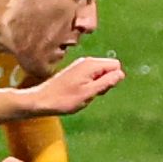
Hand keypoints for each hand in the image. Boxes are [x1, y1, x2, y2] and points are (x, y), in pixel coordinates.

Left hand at [5, 55, 123, 118]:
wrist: (42, 100)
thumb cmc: (65, 99)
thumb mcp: (89, 93)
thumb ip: (106, 82)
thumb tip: (120, 74)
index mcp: (91, 65)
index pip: (116, 66)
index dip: (113, 80)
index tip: (100, 89)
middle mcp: (86, 61)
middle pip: (109, 69)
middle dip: (106, 82)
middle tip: (91, 93)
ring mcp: (80, 66)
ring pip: (101, 73)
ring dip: (97, 85)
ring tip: (83, 93)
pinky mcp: (75, 71)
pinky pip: (92, 76)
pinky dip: (90, 85)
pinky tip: (79, 92)